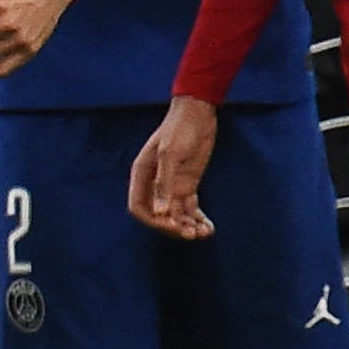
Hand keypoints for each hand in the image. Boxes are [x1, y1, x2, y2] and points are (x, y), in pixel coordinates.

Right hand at [129, 96, 219, 239]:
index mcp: (142, 174)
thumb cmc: (179, 130)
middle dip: (174, 227)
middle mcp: (155, 183)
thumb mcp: (170, 155)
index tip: (172, 224)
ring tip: (204, 232)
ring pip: (176, 215)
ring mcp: (172, 185)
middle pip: (159, 215)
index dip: (153, 221)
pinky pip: (191, 209)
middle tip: (192, 233)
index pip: (139, 207)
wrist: (198, 115)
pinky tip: (209, 227)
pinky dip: (198, 219)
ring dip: (188, 226)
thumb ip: (165, 183)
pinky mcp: (188, 184)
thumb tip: (161, 212)